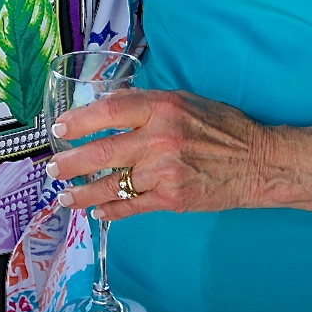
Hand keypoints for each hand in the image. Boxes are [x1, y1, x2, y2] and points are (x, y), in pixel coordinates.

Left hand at [47, 88, 306, 222]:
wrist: (259, 162)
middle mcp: (161, 139)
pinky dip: (112, 210)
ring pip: (113, 184)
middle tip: (51, 168)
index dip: (80, 120)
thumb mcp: (184, 100)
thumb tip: (107, 104)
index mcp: (162, 107)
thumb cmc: (223, 127)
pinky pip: (133, 206)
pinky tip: (97, 211)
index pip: (109, 111)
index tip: (60, 128)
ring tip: (63, 196)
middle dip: (71, 162)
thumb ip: (146, 103)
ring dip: (83, 192)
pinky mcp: (173, 199)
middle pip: (103, 151)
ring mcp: (166, 172)